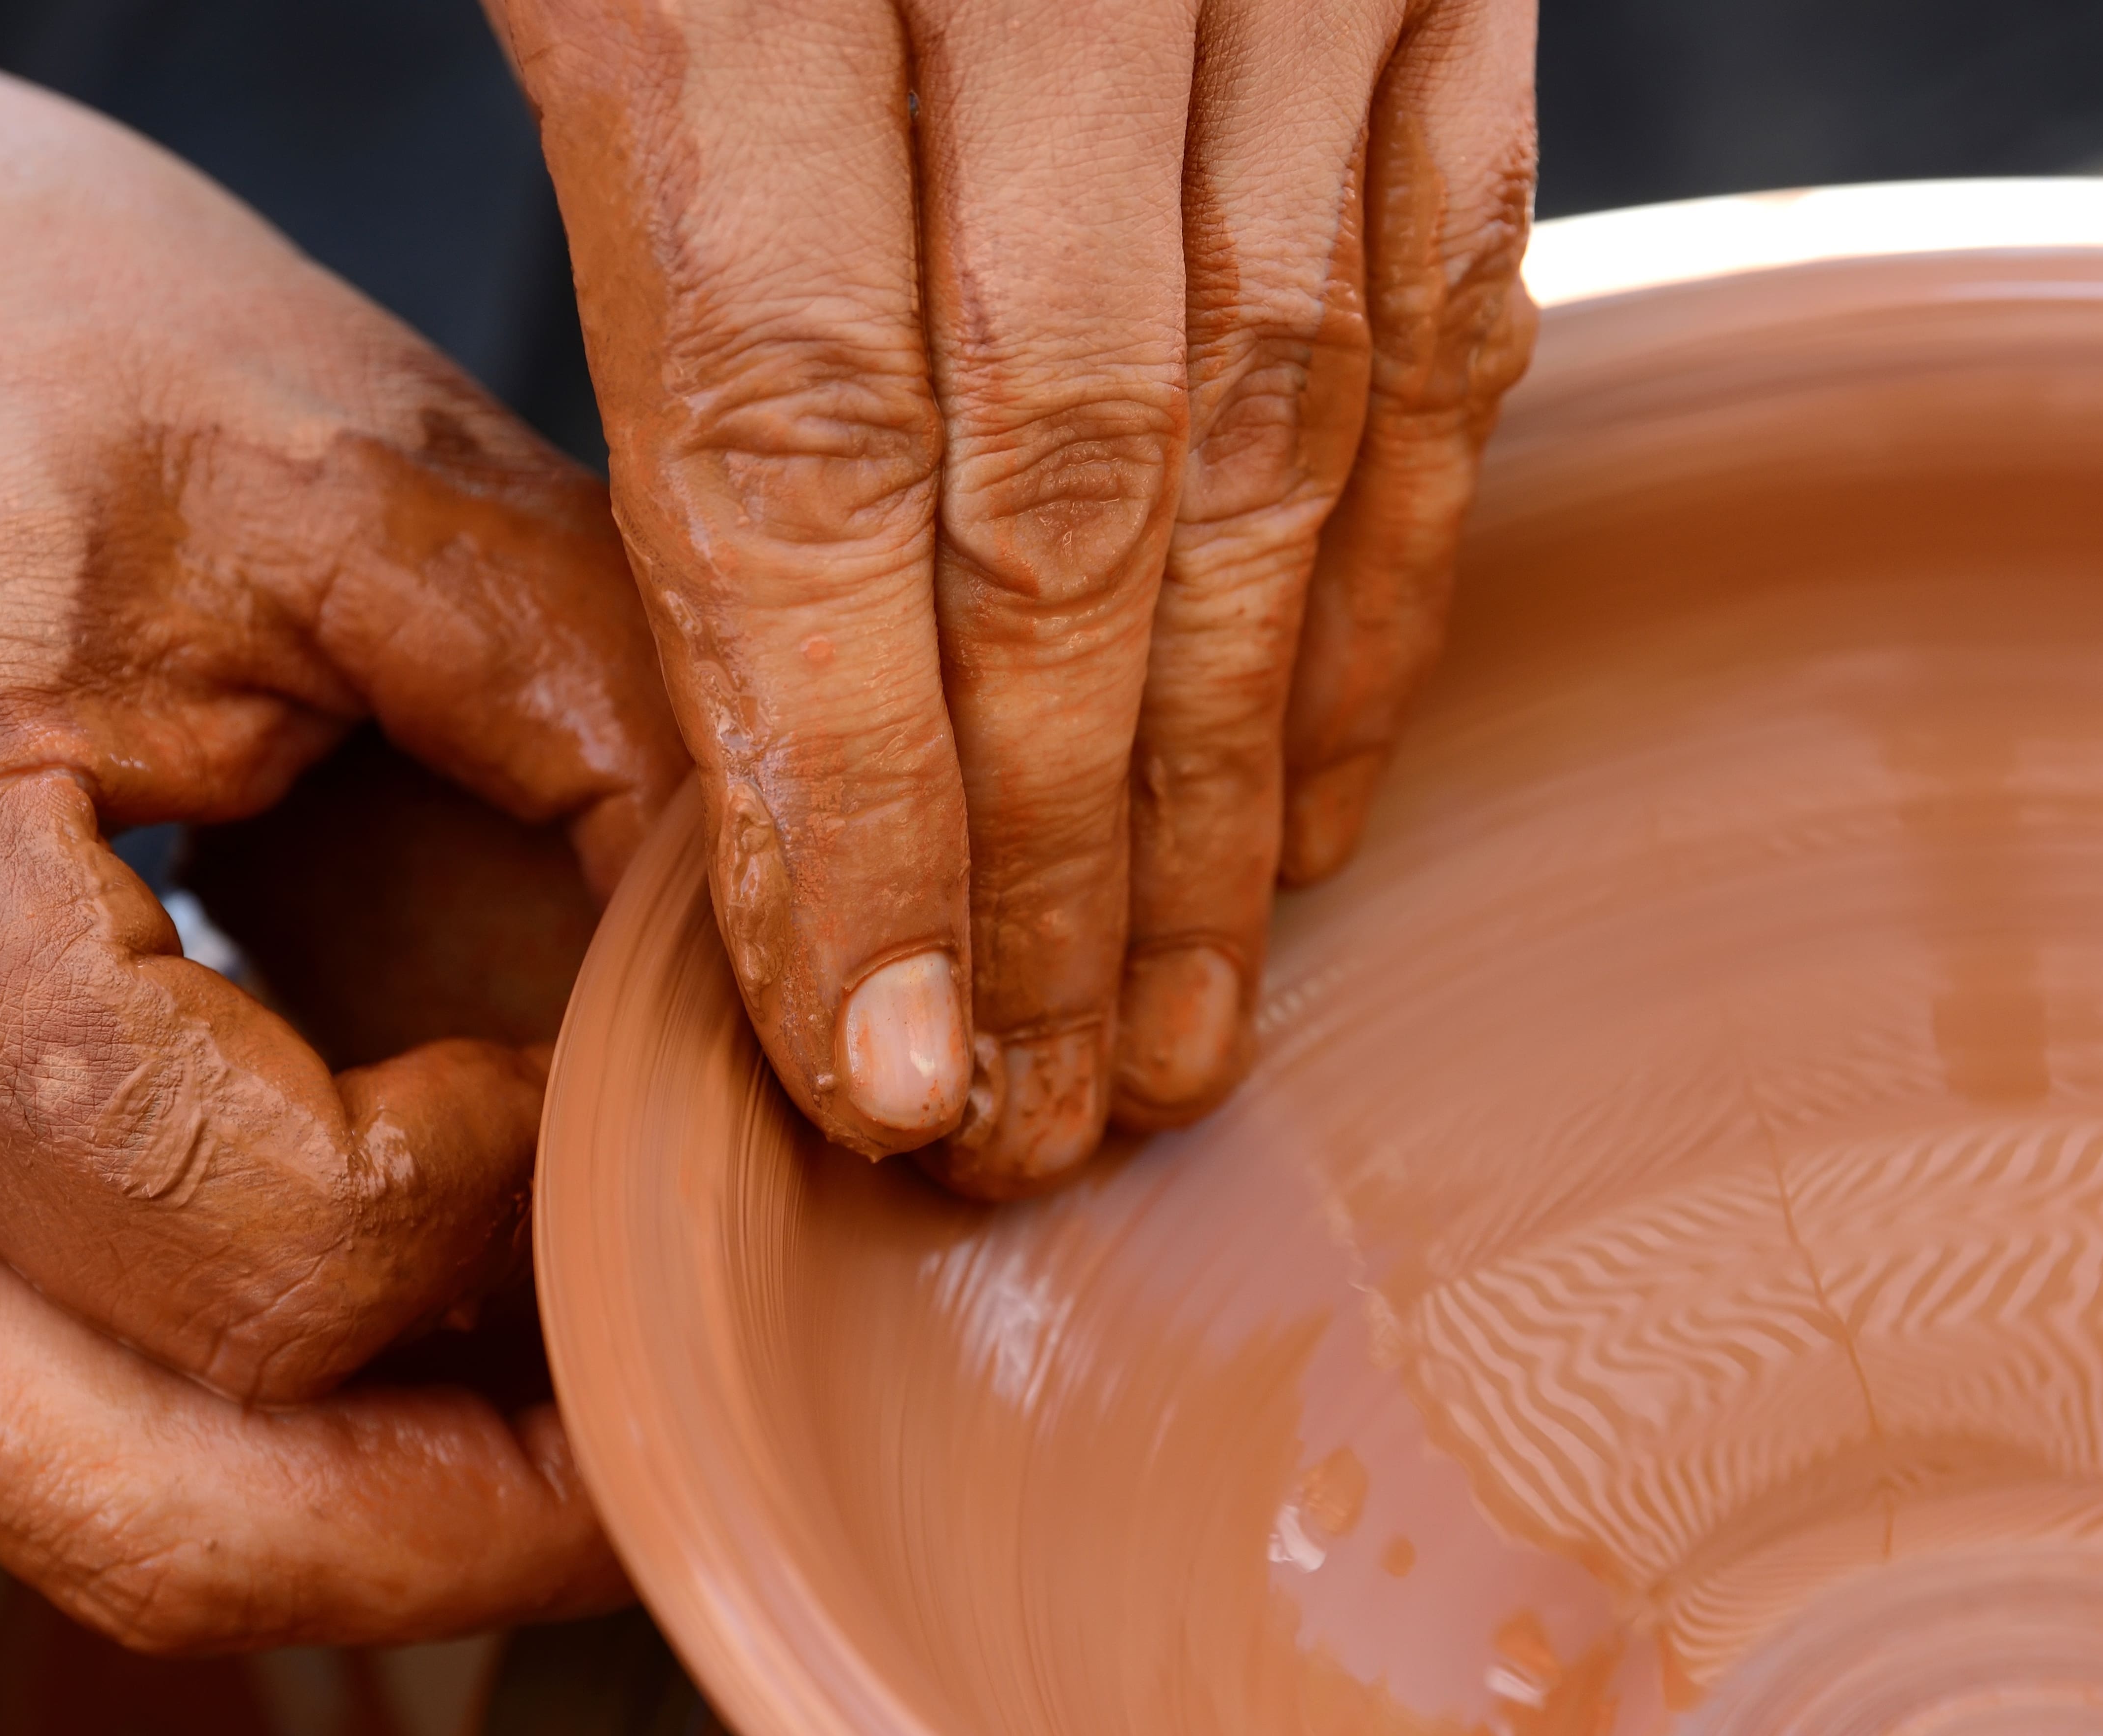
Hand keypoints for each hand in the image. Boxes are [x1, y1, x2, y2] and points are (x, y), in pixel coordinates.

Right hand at [0, 0, 683, 1646]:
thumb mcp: (313, 449)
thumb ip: (592, 710)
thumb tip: (798, 955)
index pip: (285, 1266)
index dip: (517, 1208)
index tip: (618, 1087)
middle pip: (168, 1524)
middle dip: (472, 1528)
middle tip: (681, 1458)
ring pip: (82, 1507)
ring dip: (355, 1493)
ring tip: (558, 1389)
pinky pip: (2, 1389)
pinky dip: (220, 1386)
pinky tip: (372, 1266)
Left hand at [493, 0, 1536, 1195]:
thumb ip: (663, 252)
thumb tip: (736, 678)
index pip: (811, 469)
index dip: (850, 799)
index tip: (879, 1056)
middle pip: (1062, 511)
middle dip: (1049, 856)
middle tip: (1037, 1117)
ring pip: (1274, 439)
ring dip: (1236, 773)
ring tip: (1189, 1026)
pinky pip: (1438, 299)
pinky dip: (1390, 558)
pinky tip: (1333, 764)